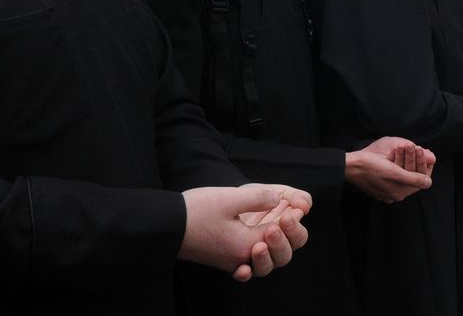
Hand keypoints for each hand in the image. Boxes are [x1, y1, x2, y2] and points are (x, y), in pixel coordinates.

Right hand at [179, 184, 310, 281]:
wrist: (165, 226)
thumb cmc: (195, 211)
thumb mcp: (230, 197)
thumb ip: (259, 198)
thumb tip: (278, 199)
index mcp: (246, 244)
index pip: (279, 237)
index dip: (291, 221)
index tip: (297, 207)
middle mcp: (240, 258)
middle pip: (276, 255)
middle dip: (287, 235)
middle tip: (289, 216)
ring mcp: (230, 260)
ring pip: (262, 261)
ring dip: (274, 246)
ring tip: (277, 227)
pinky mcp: (220, 258)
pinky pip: (245, 265)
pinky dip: (254, 259)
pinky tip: (256, 249)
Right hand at [345, 138, 434, 203]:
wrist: (350, 166)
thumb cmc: (370, 167)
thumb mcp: (394, 172)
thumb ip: (412, 179)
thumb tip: (429, 183)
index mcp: (398, 193)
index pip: (418, 180)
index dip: (422, 165)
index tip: (422, 151)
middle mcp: (393, 194)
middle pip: (410, 175)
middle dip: (412, 159)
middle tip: (412, 145)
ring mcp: (385, 190)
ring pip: (401, 173)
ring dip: (403, 159)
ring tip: (402, 145)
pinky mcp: (379, 184)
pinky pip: (392, 173)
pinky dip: (395, 162)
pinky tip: (393, 153)